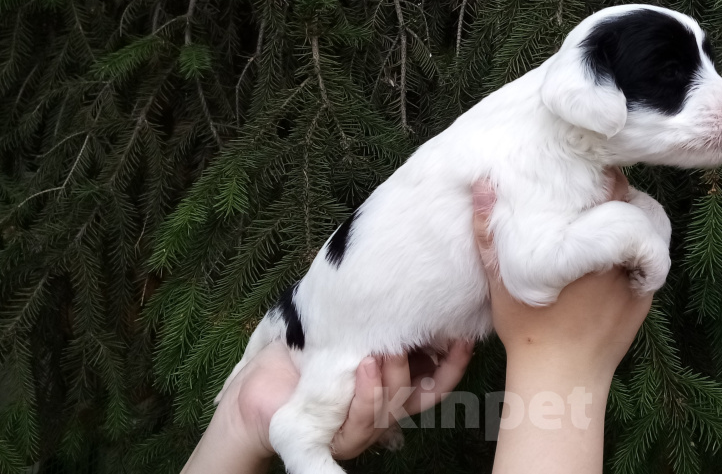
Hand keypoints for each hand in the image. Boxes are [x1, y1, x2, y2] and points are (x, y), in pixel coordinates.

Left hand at [229, 340, 472, 460]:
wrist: (253, 389)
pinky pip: (359, 421)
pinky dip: (365, 393)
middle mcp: (380, 413)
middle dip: (423, 367)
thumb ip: (372, 322)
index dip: (453, 364)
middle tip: (418, 334)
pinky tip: (363, 366)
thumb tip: (401, 284)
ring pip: (390, 409)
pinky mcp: (334, 440)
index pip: (434, 384)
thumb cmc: (298, 357)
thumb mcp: (342, 332)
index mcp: (388, 389)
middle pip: (418, 398)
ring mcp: (359, 430)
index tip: (464, 336)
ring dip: (390, 378)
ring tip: (382, 349)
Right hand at [472, 167, 653, 376]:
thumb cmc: (526, 328)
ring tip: (603, 222)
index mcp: (585, 240)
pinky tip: (614, 255)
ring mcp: (636, 273)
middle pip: (629, 203)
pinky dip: (637, 250)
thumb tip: (481, 185)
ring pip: (643, 227)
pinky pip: (650, 257)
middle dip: (613, 195)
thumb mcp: (501, 277)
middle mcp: (618, 252)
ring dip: (627, 219)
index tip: (582, 172)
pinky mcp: (646, 294)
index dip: (598, 174)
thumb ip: (490, 231)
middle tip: (591, 193)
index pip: (610, 185)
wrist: (562, 377)